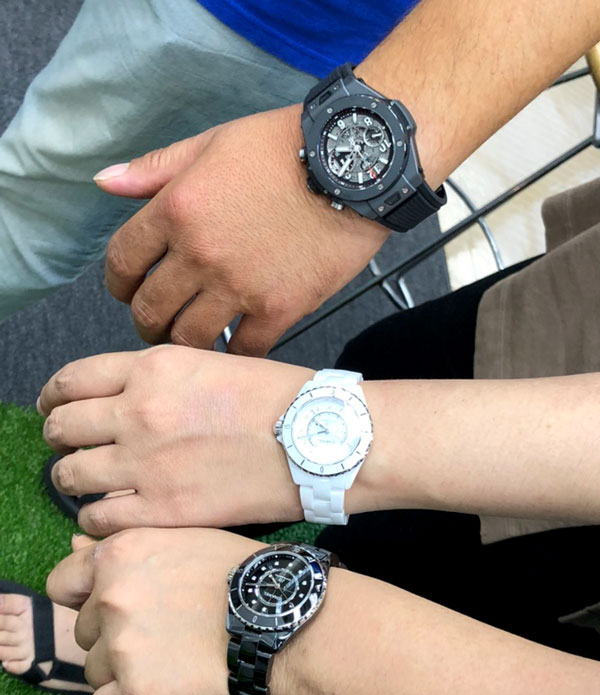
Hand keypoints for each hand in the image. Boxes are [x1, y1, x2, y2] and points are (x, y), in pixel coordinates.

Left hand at [38, 346, 312, 535]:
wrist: (320, 441)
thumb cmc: (279, 401)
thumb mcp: (211, 366)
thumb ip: (158, 381)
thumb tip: (124, 403)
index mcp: (152, 367)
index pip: (71, 379)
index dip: (53, 397)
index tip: (54, 409)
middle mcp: (138, 410)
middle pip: (61, 428)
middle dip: (58, 439)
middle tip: (70, 448)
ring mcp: (145, 463)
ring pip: (70, 475)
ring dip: (73, 480)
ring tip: (89, 485)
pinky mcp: (162, 510)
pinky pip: (97, 519)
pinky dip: (95, 519)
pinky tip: (112, 514)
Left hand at [46, 528, 262, 694]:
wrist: (278, 617)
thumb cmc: (239, 572)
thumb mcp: (183, 537)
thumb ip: (126, 545)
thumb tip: (76, 543)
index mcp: (119, 555)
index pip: (62, 583)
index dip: (84, 597)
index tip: (108, 607)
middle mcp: (111, 598)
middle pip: (83, 630)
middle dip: (113, 633)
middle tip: (162, 632)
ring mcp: (122, 647)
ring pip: (95, 670)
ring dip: (124, 670)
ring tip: (171, 659)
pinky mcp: (137, 693)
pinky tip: (161, 691)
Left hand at [95, 104, 387, 355]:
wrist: (354, 166)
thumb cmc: (284, 147)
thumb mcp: (212, 143)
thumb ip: (154, 169)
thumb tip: (104, 182)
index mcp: (176, 210)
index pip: (122, 262)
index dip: (118, 283)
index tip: (127, 290)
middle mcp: (200, 254)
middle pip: (150, 310)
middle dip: (145, 322)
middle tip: (155, 324)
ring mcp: (240, 287)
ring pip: (190, 338)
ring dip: (182, 343)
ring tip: (190, 340)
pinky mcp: (279, 309)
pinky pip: (243, 349)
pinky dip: (233, 354)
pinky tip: (234, 348)